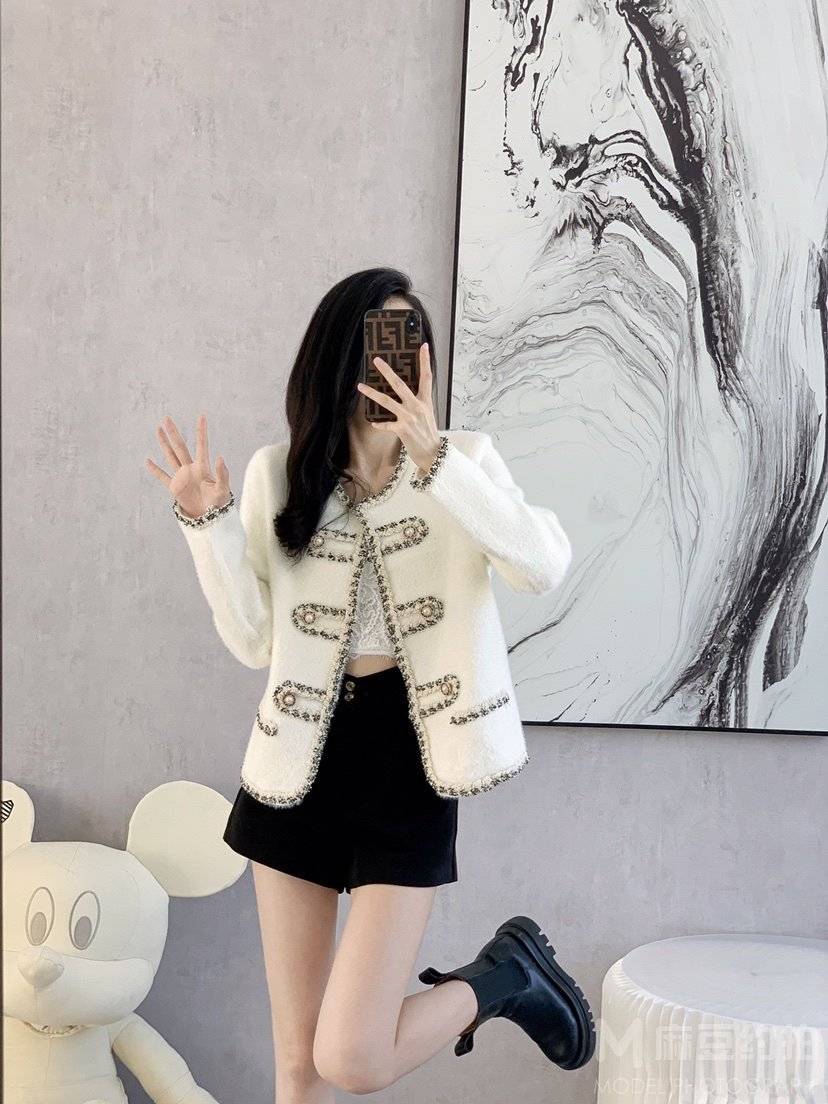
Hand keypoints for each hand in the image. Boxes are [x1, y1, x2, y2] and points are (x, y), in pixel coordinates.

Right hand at [145, 413, 231, 519]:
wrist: (210, 518)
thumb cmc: (219, 503)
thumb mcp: (223, 488)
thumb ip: (222, 473)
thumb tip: (220, 456)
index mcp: (203, 468)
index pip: (202, 446)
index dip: (201, 431)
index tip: (202, 416)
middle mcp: (191, 469)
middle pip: (180, 447)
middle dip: (174, 433)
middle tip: (167, 418)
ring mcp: (182, 477)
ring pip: (171, 456)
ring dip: (164, 444)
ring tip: (158, 430)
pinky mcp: (175, 488)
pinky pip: (163, 477)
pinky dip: (155, 470)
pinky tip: (148, 461)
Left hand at [356, 342, 441, 474]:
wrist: (433, 453)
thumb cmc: (428, 433)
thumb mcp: (427, 414)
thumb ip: (418, 403)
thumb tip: (406, 394)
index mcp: (426, 401)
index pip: (427, 376)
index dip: (425, 361)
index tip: (423, 346)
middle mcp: (417, 406)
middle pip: (400, 384)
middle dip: (387, 371)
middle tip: (376, 360)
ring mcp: (409, 417)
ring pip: (387, 401)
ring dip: (372, 393)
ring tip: (360, 386)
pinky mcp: (402, 429)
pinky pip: (386, 424)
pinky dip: (379, 424)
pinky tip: (373, 423)